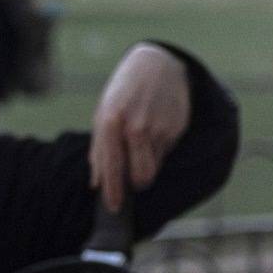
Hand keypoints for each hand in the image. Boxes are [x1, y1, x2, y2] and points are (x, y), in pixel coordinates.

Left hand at [90, 43, 191, 212]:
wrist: (158, 64)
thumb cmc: (124, 91)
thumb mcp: (104, 113)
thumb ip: (99, 150)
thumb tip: (97, 183)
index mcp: (111, 121)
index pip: (112, 166)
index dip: (113, 191)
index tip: (114, 207)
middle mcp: (135, 126)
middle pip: (140, 176)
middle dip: (137, 183)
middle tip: (133, 179)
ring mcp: (158, 128)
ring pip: (154, 166)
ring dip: (147, 163)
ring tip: (143, 143)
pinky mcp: (175, 128)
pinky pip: (165, 152)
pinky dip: (158, 148)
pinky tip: (155, 128)